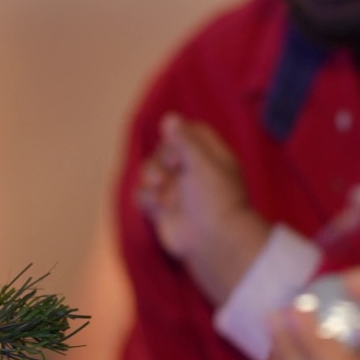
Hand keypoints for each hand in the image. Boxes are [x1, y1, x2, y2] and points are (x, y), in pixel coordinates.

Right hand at [137, 114, 270, 304]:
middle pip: (165, 150)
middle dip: (161, 157)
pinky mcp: (162, 210)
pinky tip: (156, 205)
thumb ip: (185, 139)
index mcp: (210, 157)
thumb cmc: (214, 198)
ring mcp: (176, 191)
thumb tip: (170, 117)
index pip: (190, 133)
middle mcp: (193, 172)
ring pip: (151, 171)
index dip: (179, 135)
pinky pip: (144, 195)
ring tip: (159, 189)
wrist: (213, 242)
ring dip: (150, 176)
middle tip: (170, 171)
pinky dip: (146, 198)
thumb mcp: (203, 162)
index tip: (177, 145)